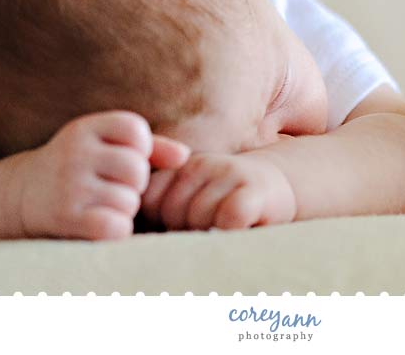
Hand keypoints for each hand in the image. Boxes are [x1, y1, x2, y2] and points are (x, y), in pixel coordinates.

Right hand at [10, 111, 189, 239]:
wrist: (21, 195)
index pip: (135, 129)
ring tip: (104, 205)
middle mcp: (75, 153)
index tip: (126, 159)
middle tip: (117, 188)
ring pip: (129, 201)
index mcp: (86, 128)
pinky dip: (117, 230)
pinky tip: (102, 224)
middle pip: (137, 169)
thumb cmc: (78, 167)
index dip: (141, 148)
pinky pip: (115, 227)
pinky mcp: (66, 218)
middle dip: (135, 183)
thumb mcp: (105, 146)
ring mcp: (69, 186)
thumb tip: (184, 156)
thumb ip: (150, 147)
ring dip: (124, 209)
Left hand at [140, 152, 296, 230]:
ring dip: (210, 233)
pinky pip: (228, 218)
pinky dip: (230, 231)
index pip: (151, 201)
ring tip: (224, 230)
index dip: (161, 222)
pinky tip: (240, 228)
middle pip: (171, 212)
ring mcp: (227, 174)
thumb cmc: (224, 204)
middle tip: (206, 231)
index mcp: (179, 167)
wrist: (275, 188)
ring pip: (198, 217)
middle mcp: (201, 164)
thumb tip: (129, 239)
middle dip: (184, 231)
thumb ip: (161, 211)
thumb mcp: (190, 199)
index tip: (181, 226)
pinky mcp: (253, 191)